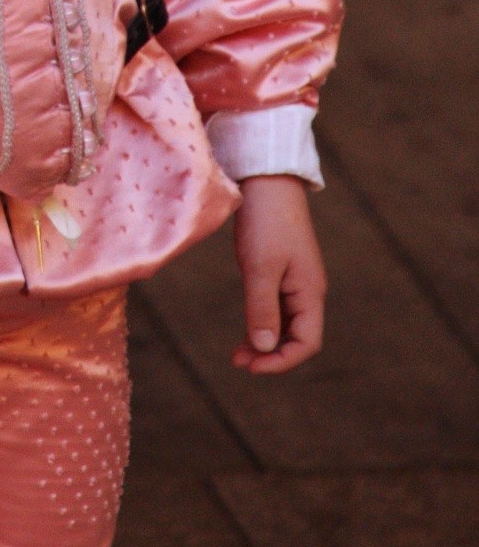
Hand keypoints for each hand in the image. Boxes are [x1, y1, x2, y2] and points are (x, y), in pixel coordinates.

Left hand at [231, 174, 326, 373]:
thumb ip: (263, 308)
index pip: (307, 343)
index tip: (251, 367)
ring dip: (264, 340)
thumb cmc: (265, 221)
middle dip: (270, 354)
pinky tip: (246, 327)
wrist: (266, 179)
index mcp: (310, 292)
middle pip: (296, 337)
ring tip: (237, 352)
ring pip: (285, 323)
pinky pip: (277, 306)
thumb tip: (264, 348)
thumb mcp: (260, 267)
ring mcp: (295, 279)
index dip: (282, 361)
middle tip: (237, 361)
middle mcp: (307, 290)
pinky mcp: (281, 269)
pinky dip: (262, 320)